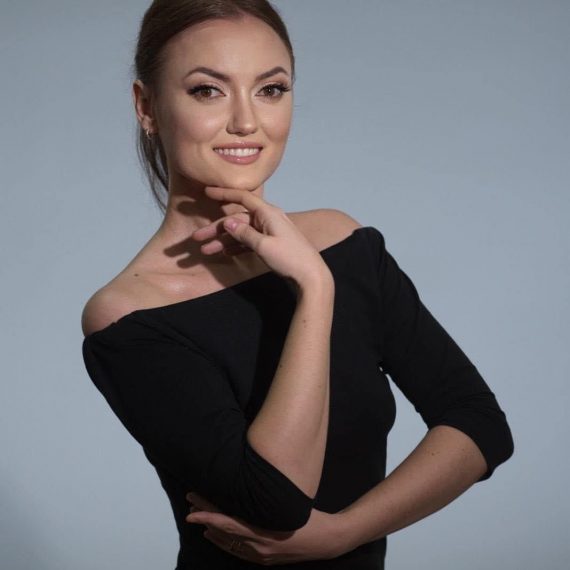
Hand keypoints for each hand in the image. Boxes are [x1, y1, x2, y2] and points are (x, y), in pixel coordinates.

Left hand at [185, 491, 348, 564]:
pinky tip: (212, 535)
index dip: (208, 516)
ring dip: (211, 529)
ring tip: (196, 516)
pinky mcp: (264, 559)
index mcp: (263, 533)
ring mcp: (260, 556)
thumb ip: (265, 499)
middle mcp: (258, 547)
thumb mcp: (288, 504)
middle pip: (224, 532)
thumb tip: (247, 483)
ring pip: (228, 543)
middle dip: (205, 517)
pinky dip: (222, 541)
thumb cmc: (310, 516)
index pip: (228, 524)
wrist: (328, 541)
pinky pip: (236, 550)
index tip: (192, 509)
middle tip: (190, 502)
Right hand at [191, 186, 332, 287]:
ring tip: (206, 251)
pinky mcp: (271, 245)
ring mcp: (270, 232)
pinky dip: (237, 247)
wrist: (310, 276)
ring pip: (241, 233)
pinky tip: (224, 253)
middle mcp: (268, 219)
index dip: (224, 194)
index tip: (207, 192)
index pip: (242, 198)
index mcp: (268, 213)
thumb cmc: (290, 258)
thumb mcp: (264, 246)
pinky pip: (249, 242)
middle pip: (237, 220)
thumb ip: (244, 234)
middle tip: (197, 238)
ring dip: (223, 241)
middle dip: (216, 229)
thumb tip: (228, 223)